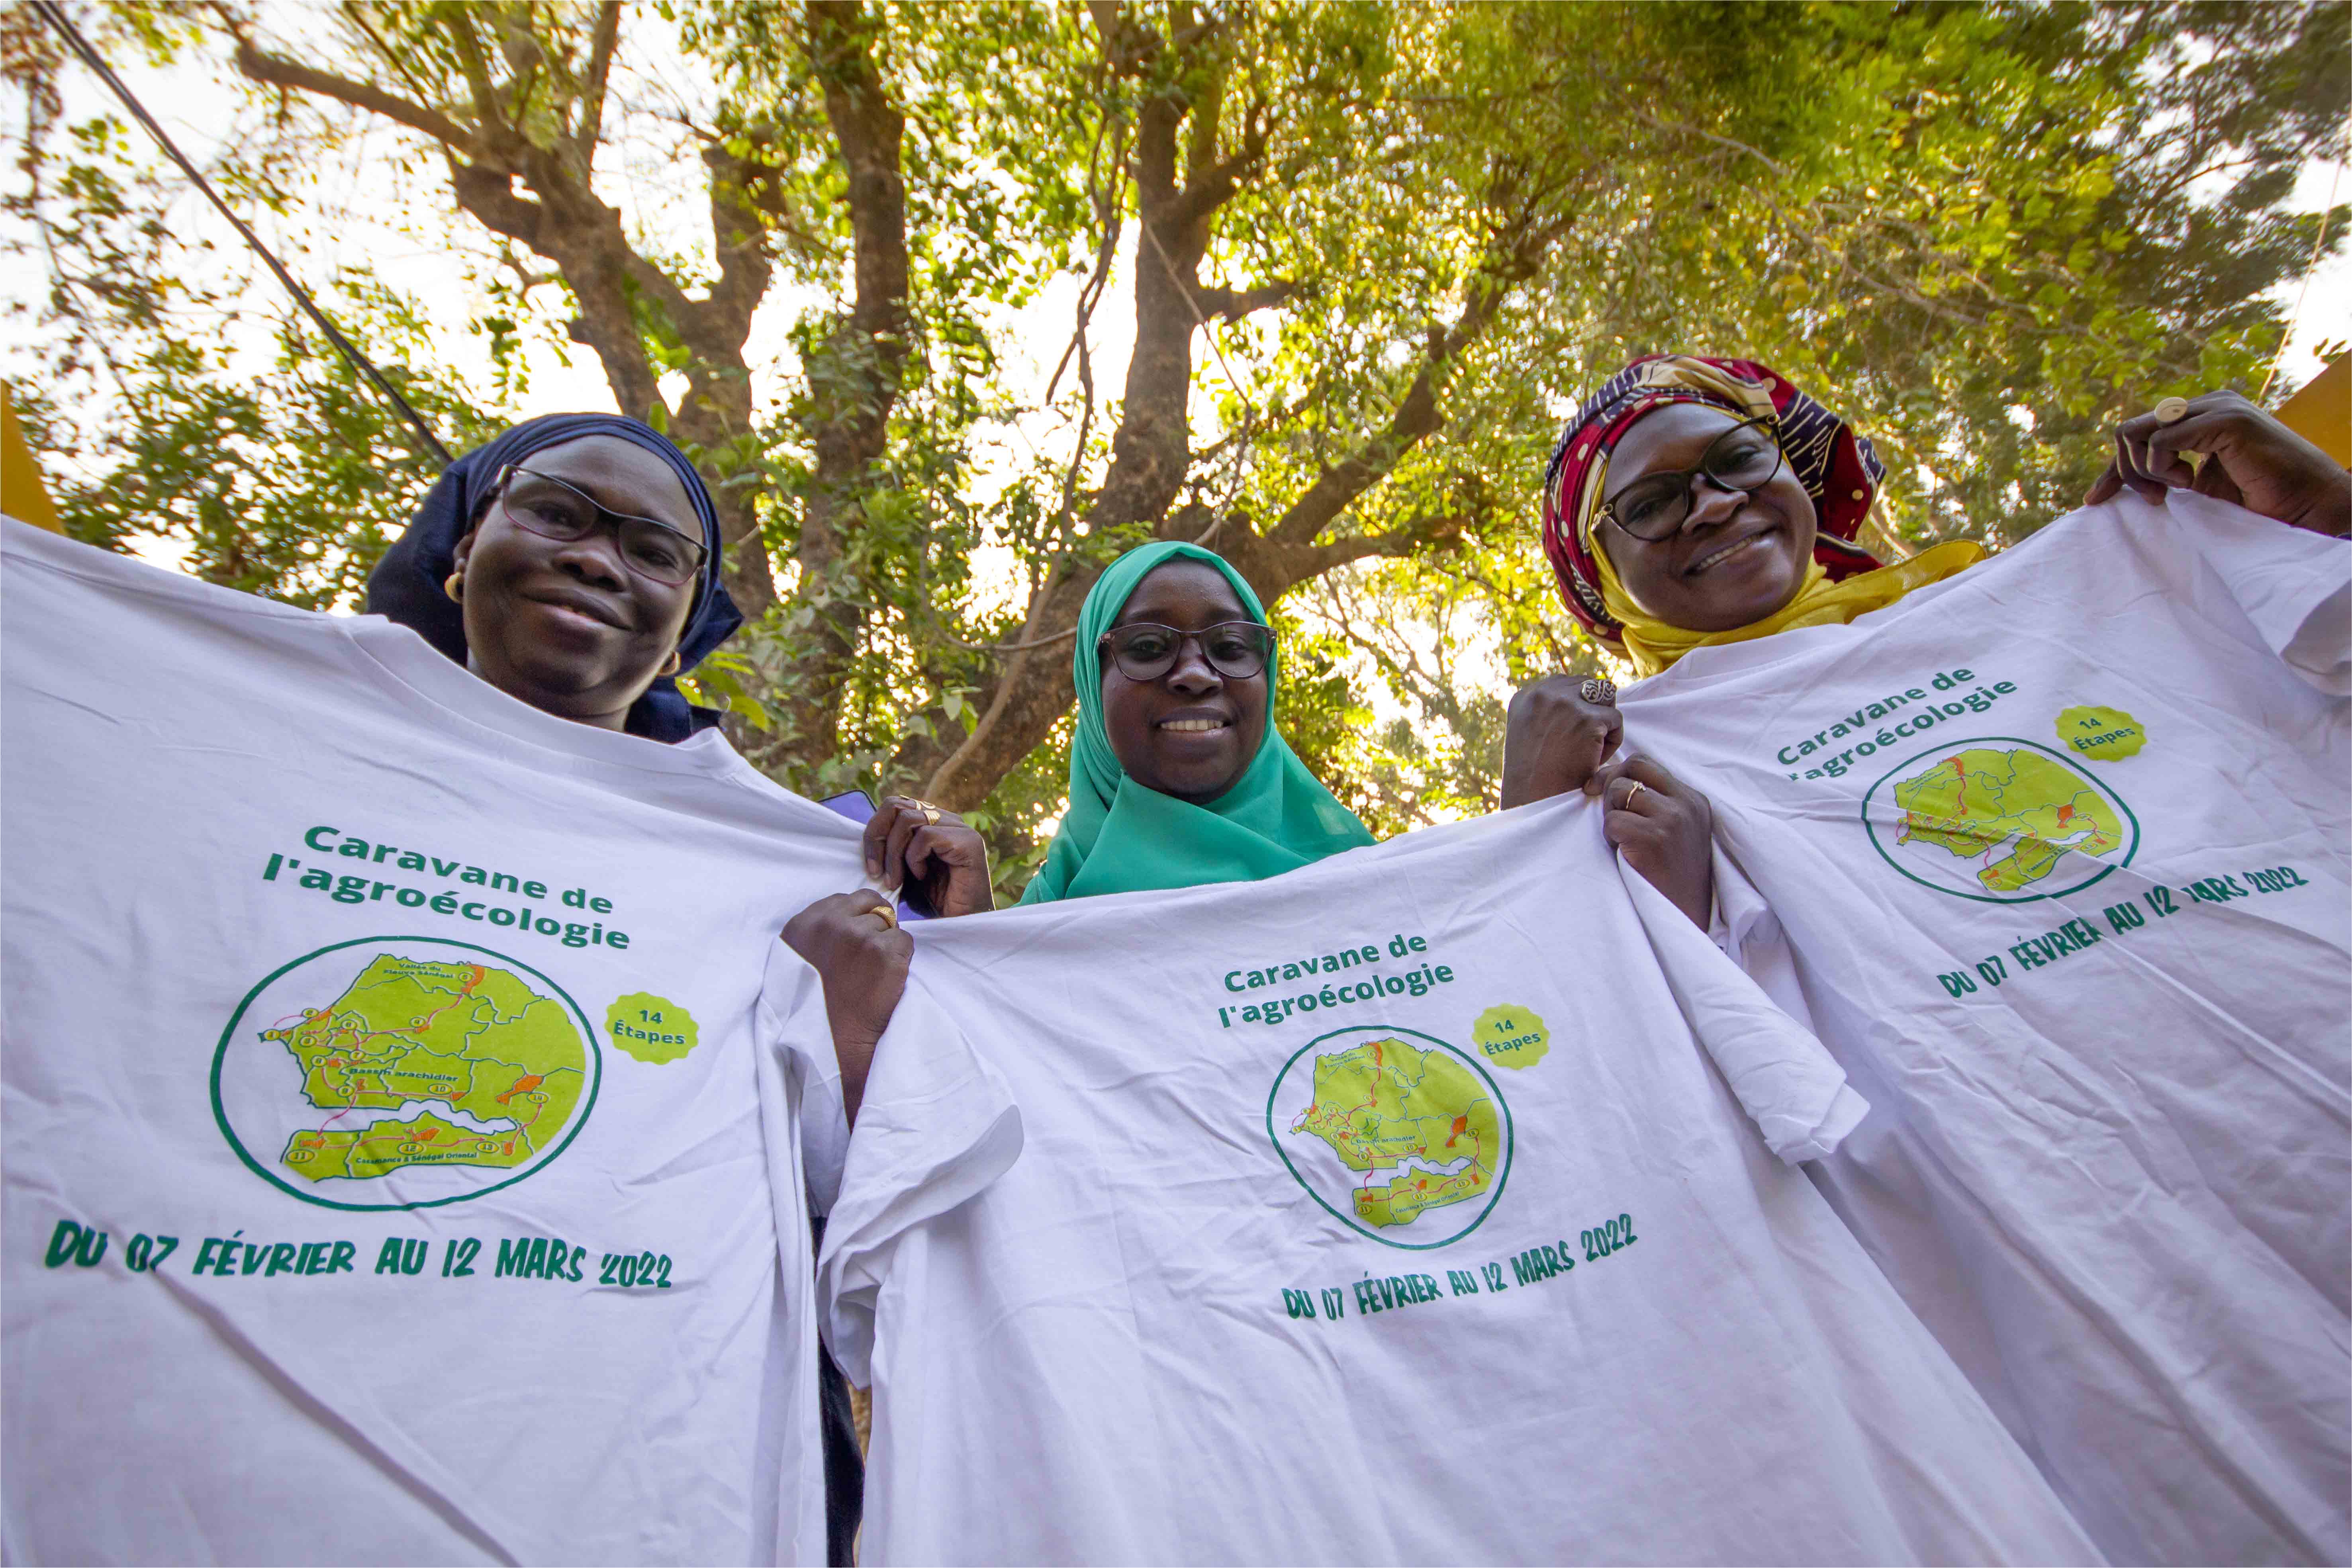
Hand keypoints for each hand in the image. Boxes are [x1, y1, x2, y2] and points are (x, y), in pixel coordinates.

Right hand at [782, 889, 912, 1126]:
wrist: (835, 1041)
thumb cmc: (817, 1004)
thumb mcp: (800, 957)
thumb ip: (820, 928)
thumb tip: (852, 910)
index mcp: (805, 923)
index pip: (847, 898)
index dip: (859, 916)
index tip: (858, 940)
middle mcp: (831, 923)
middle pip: (872, 905)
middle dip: (876, 924)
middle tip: (869, 956)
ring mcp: (860, 936)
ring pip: (891, 924)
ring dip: (888, 944)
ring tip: (873, 973)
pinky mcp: (885, 952)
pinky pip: (906, 941)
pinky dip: (902, 958)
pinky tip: (886, 979)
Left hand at [866, 796, 993, 917]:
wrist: (962, 924)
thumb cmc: (934, 901)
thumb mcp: (904, 871)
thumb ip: (891, 849)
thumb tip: (868, 837)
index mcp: (932, 821)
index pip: (893, 805)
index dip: (875, 831)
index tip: (871, 867)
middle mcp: (946, 819)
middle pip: (896, 805)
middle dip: (877, 838)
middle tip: (875, 871)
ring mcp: (959, 828)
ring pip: (907, 819)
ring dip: (893, 854)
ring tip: (895, 881)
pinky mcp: (967, 841)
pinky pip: (925, 836)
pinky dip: (915, 858)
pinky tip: (921, 876)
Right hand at [1502, 674, 1624, 807]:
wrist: (1533, 802)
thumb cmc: (1534, 777)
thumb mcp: (1529, 733)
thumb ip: (1547, 712)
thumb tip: (1577, 698)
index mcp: (1526, 696)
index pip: (1568, 684)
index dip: (1579, 707)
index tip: (1573, 734)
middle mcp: (1543, 693)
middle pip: (1590, 685)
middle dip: (1594, 710)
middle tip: (1584, 743)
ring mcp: (1565, 703)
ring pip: (1606, 697)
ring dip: (1605, 720)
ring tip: (1590, 749)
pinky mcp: (1588, 719)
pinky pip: (1616, 720)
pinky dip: (1612, 743)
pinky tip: (1593, 760)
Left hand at [1588, 757, 1712, 928]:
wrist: (1685, 917)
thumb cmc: (1671, 876)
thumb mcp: (1675, 831)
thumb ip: (1655, 803)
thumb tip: (1609, 777)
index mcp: (1692, 799)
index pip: (1646, 763)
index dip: (1617, 772)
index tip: (1599, 789)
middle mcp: (1686, 804)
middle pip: (1633, 765)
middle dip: (1610, 783)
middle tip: (1607, 812)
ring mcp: (1672, 819)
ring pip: (1619, 791)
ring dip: (1610, 814)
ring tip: (1621, 840)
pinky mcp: (1654, 838)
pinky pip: (1613, 821)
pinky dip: (1609, 838)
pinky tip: (1623, 855)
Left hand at [2086, 389, 2349, 536]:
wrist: (2308, 507)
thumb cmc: (2259, 504)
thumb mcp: (2197, 491)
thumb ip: (2165, 476)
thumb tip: (2117, 486)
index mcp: (2202, 417)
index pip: (2138, 434)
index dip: (2113, 469)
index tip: (2096, 500)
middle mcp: (2207, 405)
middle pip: (2129, 431)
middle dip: (2124, 471)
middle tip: (2154, 500)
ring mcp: (2217, 408)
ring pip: (2135, 432)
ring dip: (2143, 470)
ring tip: (2175, 490)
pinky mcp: (2225, 420)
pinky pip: (2160, 439)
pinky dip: (2161, 467)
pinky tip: (2188, 483)